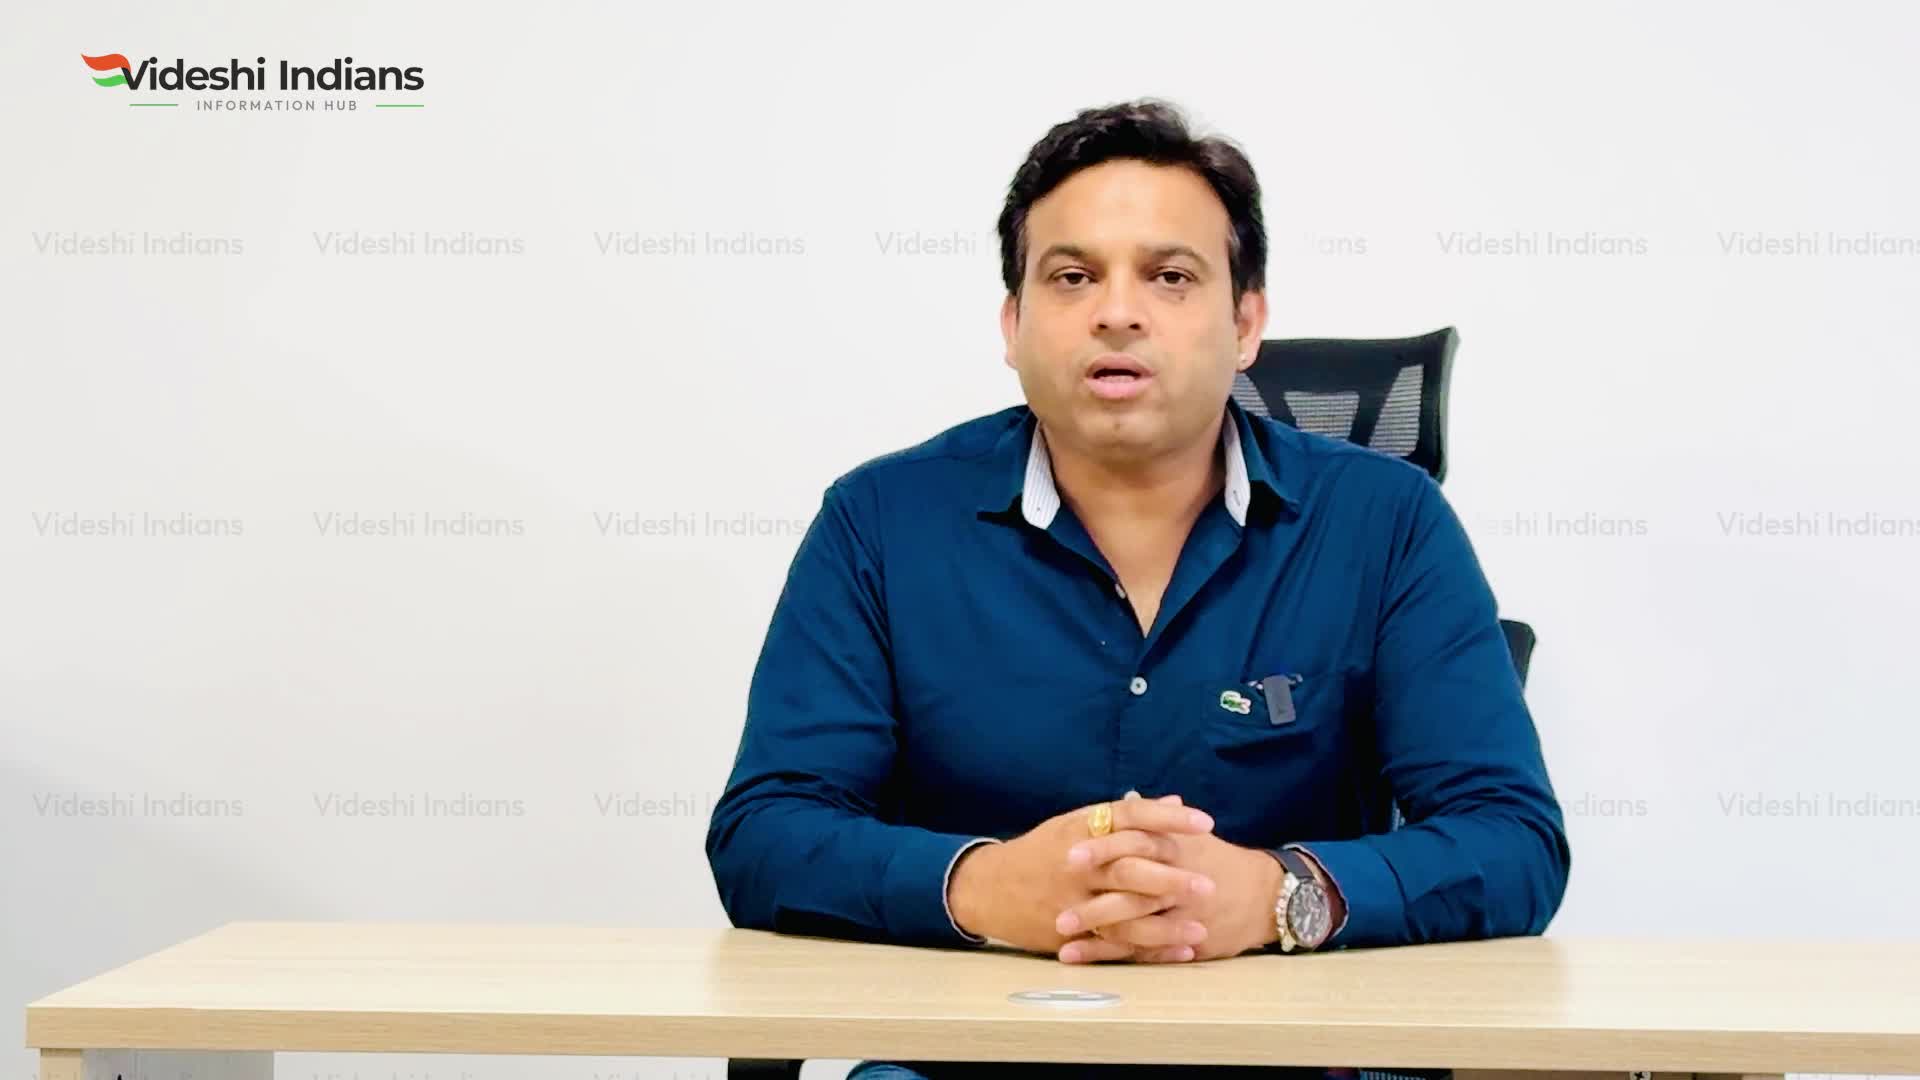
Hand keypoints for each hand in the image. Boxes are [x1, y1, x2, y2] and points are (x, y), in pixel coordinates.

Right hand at [947, 794, 1218, 958]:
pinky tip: (1177, 951)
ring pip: (1124, 911)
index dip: (1169, 819)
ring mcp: (1073, 899)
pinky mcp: (1070, 930)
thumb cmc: (1041, 852)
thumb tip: (1173, 802)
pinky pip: (1114, 942)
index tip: (1206, 822)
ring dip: (1165, 922)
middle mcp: (1078, 861)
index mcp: (1082, 827)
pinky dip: (1148, 948)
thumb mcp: (1076, 823)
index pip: (1132, 816)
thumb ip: (1125, 816)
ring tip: (1201, 926)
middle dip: (1171, 876)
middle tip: (1209, 883)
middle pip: (1130, 866)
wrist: (989, 887)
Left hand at [1055, 822, 1284, 963]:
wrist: (1264, 897)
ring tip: (1057, 930)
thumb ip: (1156, 819)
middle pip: (1131, 886)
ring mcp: (1180, 916)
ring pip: (1132, 923)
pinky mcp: (1181, 943)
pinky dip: (1104, 954)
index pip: (1136, 844)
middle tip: (1056, 895)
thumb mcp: (1191, 836)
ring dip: (1092, 927)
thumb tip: (1126, 799)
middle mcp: (1178, 883)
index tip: (1070, 852)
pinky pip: (1139, 951)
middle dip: (1092, 892)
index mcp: (1176, 849)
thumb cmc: (1219, 861)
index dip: (1103, 848)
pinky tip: (1073, 955)